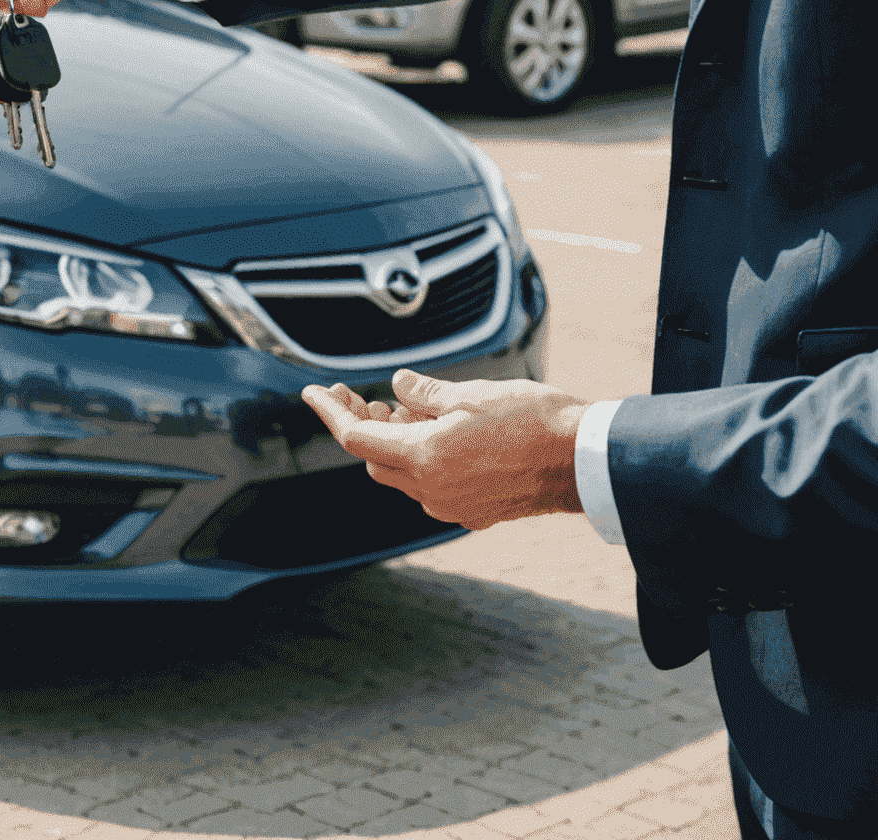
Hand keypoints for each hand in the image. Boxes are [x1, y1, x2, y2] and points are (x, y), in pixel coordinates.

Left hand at [300, 369, 588, 529]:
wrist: (584, 461)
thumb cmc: (532, 421)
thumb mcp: (469, 393)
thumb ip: (423, 392)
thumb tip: (397, 386)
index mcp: (424, 459)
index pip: (356, 438)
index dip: (331, 412)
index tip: (314, 392)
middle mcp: (432, 491)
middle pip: (375, 460)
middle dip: (364, 425)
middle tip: (364, 394)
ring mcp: (453, 506)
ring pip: (402, 475)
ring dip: (394, 442)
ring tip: (403, 407)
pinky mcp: (475, 511)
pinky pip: (431, 486)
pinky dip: (421, 458)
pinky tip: (435, 431)